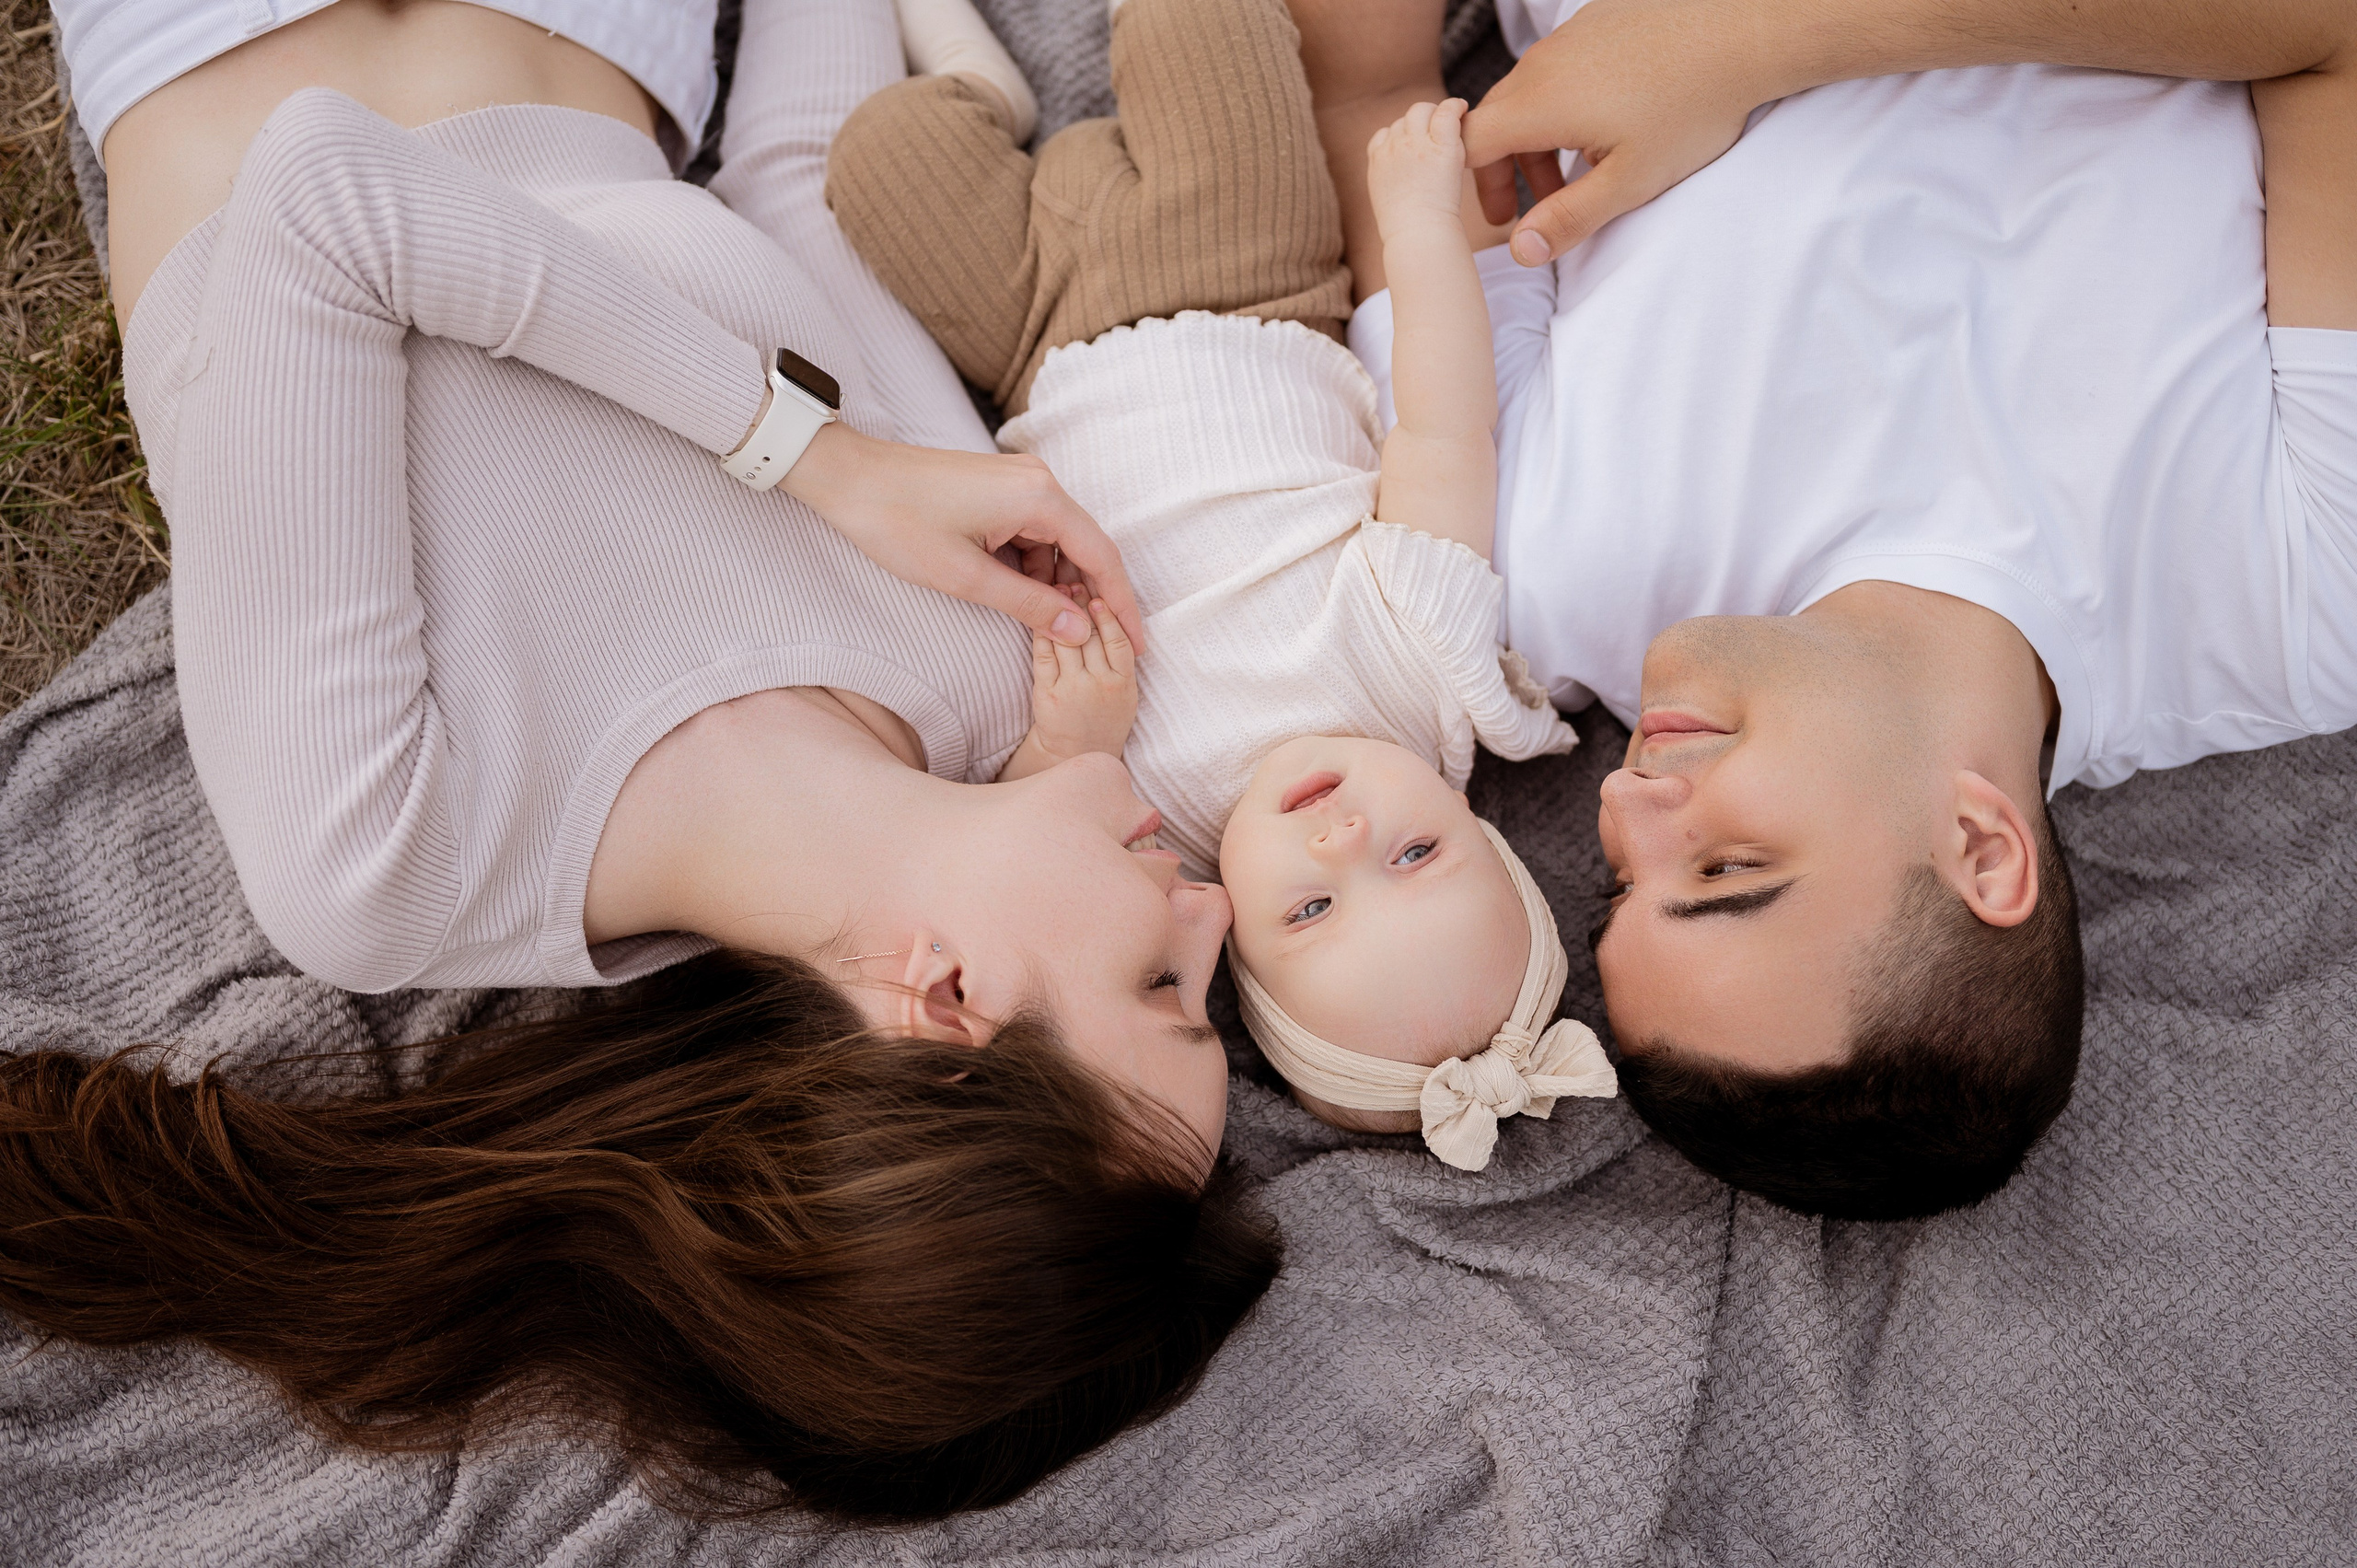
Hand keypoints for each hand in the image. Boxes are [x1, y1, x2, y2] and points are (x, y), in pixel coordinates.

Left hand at [781, 422, 1145, 649]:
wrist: (846, 476)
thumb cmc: (897, 520)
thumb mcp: (966, 577)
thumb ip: (1030, 605)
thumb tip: (1080, 630)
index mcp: (1040, 498)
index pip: (1102, 558)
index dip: (1121, 607)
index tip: (1135, 646)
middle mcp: (1041, 481)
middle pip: (1086, 550)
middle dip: (1091, 599)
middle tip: (1095, 646)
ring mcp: (1022, 481)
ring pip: (1059, 544)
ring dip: (1058, 586)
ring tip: (1049, 628)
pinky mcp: (1002, 488)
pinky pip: (1035, 533)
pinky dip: (1034, 568)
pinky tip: (1021, 598)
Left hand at [996, 594, 1138, 780]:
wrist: (1073, 758)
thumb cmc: (1102, 720)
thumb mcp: (1123, 693)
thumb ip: (1118, 657)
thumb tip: (1107, 609)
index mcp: (1124, 684)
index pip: (1120, 639)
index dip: (1111, 613)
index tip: (1102, 595)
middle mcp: (1102, 687)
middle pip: (1093, 634)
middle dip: (1084, 601)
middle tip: (1076, 576)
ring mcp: (1074, 690)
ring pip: (1069, 640)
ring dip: (1062, 609)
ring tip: (1059, 584)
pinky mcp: (1048, 694)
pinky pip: (1044, 653)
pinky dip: (1043, 629)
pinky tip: (1040, 611)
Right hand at [1367, 99, 1475, 241]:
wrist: (1416, 234)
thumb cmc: (1407, 231)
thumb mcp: (1386, 204)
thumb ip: (1392, 184)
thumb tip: (1405, 185)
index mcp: (1377, 160)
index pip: (1384, 134)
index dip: (1400, 137)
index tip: (1414, 148)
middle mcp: (1393, 146)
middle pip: (1403, 120)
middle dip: (1419, 124)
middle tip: (1438, 135)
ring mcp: (1415, 143)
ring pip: (1421, 110)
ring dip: (1436, 113)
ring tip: (1452, 122)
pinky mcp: (1441, 144)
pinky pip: (1446, 111)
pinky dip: (1456, 106)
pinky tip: (1463, 109)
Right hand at [1461, 0, 1781, 263]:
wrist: (1745, 31)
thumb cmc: (1692, 108)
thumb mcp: (1630, 181)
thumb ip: (1570, 218)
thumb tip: (1523, 252)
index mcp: (1539, 103)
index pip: (1469, 143)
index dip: (1476, 184)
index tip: (1505, 215)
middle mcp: (1543, 62)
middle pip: (1495, 118)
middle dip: (1509, 167)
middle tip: (1541, 206)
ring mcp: (1570, 36)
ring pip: (1530, 91)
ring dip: (1542, 136)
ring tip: (1585, 166)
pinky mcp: (1597, 19)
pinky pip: (1561, 64)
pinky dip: (1566, 99)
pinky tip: (1610, 118)